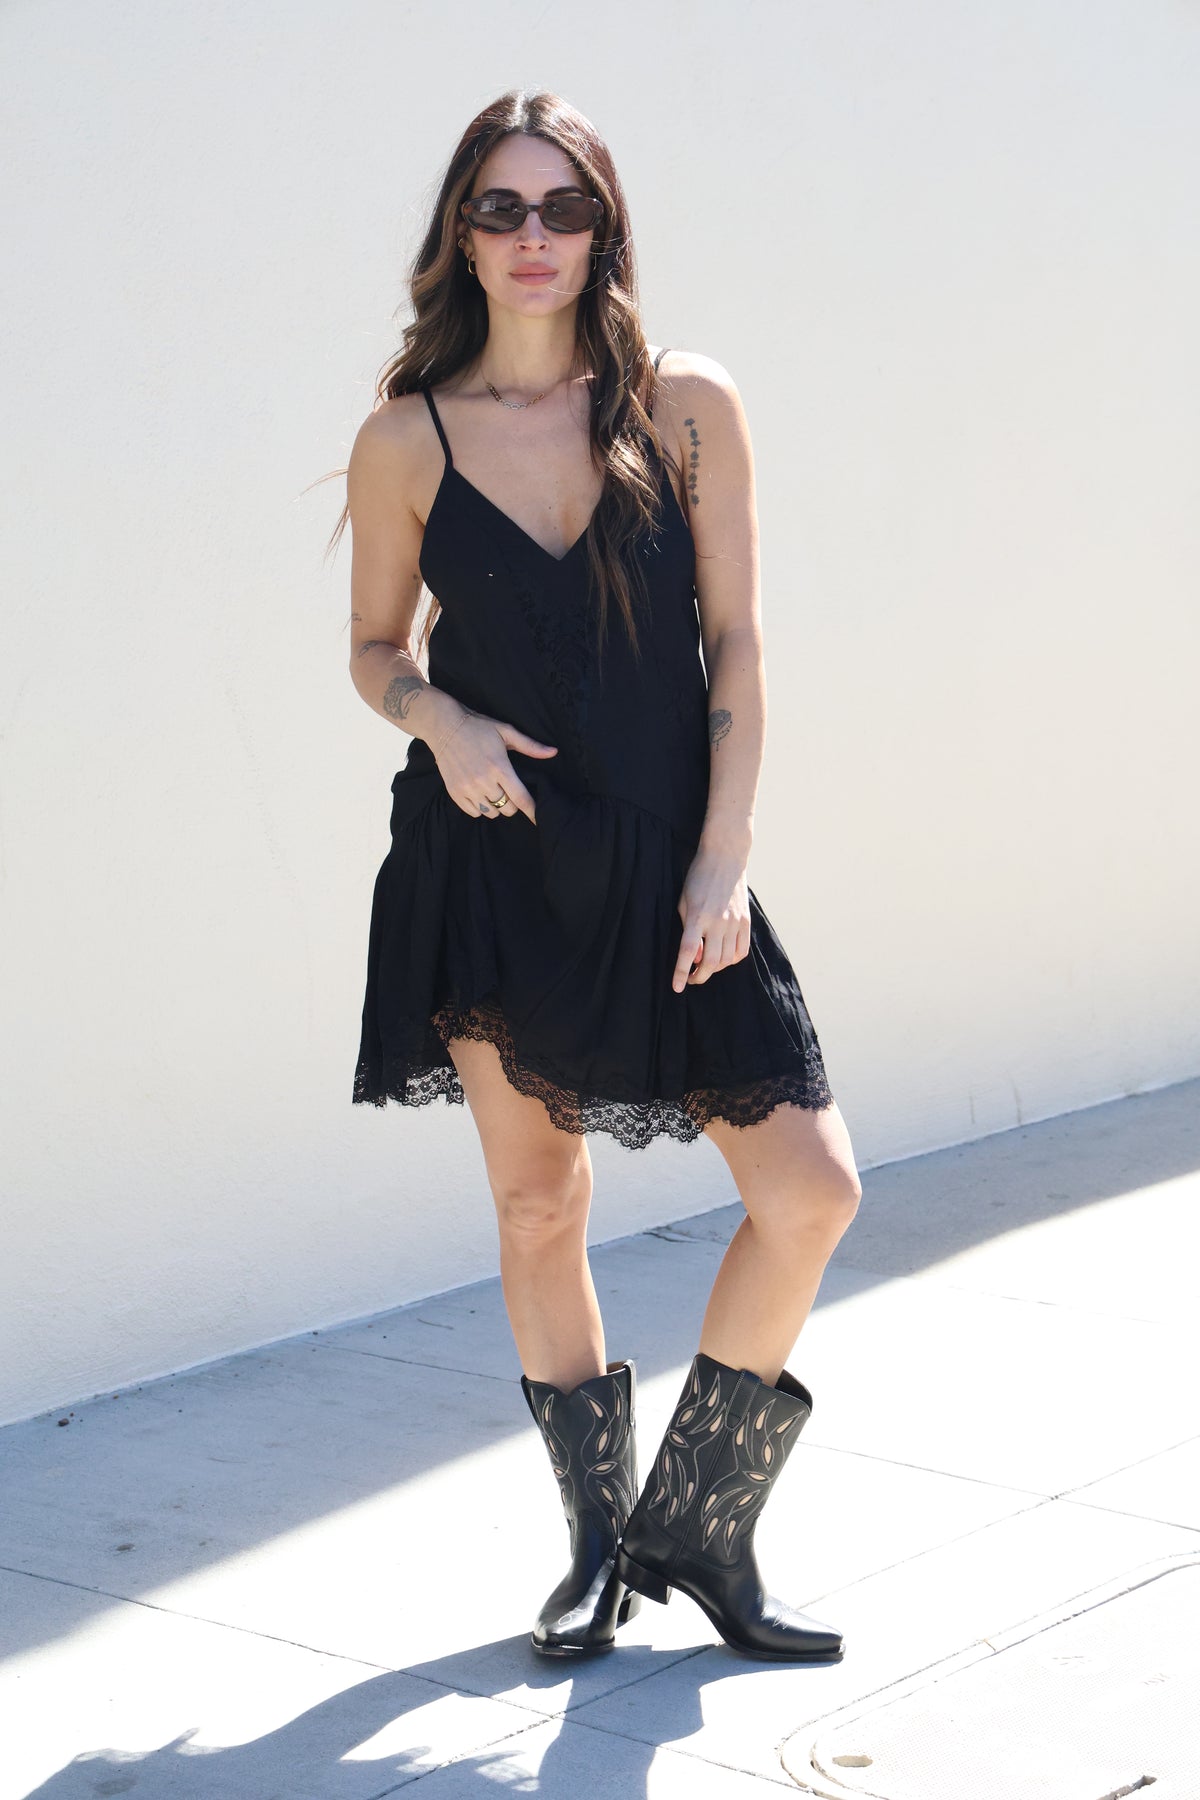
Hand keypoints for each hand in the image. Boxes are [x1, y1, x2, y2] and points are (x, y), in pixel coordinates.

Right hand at [432, 707, 556, 824]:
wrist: (444, 727)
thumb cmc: (478, 728)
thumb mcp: (506, 732)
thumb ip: (530, 746)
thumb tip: (553, 752)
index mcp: (500, 767)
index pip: (521, 798)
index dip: (532, 811)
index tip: (538, 818)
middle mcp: (484, 781)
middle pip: (507, 809)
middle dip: (512, 803)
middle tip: (508, 790)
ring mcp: (468, 789)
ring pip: (491, 813)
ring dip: (496, 806)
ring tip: (493, 791)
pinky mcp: (455, 792)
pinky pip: (474, 812)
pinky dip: (480, 808)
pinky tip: (480, 794)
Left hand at [672, 845, 751, 991]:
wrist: (725, 858)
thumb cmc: (698, 879)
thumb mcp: (684, 902)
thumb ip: (688, 929)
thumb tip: (696, 956)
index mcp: (697, 915)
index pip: (688, 951)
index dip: (681, 972)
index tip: (678, 987)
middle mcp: (718, 921)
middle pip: (710, 961)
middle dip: (699, 976)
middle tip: (691, 979)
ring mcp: (735, 922)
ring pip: (726, 959)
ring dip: (715, 969)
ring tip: (705, 968)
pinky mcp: (746, 921)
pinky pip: (741, 950)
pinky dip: (731, 960)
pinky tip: (723, 958)